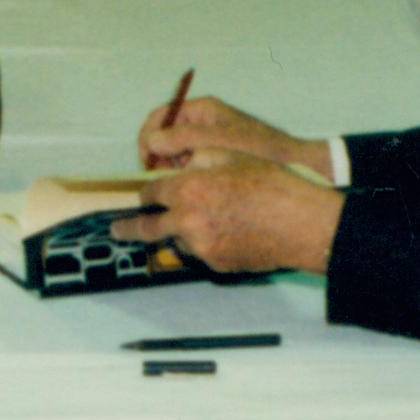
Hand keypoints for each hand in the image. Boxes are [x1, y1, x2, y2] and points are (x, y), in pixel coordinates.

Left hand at [111, 150, 339, 273]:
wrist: (302, 223)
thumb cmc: (273, 184)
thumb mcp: (233, 155)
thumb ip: (197, 159)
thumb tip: (179, 166)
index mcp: (188, 189)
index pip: (151, 193)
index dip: (149, 191)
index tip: (147, 194)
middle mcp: (187, 220)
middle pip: (147, 228)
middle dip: (128, 228)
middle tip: (117, 230)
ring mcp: (201, 247)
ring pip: (177, 241)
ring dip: (179, 233)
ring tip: (200, 224)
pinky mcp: (216, 264)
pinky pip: (201, 252)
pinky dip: (205, 243)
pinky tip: (228, 233)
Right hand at [137, 93, 325, 173]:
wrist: (295, 164)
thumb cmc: (260, 148)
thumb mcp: (218, 140)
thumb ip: (183, 138)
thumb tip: (152, 141)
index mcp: (201, 109)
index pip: (159, 117)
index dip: (147, 138)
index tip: (146, 161)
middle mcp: (202, 122)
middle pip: (163, 137)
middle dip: (158, 157)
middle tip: (162, 179)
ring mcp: (207, 141)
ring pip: (174, 154)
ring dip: (171, 169)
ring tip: (180, 186)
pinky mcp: (215, 158)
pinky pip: (189, 166)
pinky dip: (185, 177)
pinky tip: (194, 190)